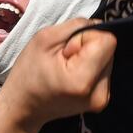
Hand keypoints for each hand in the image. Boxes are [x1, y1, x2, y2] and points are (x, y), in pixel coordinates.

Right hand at [0, 18, 116, 132]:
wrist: (23, 107)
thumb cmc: (27, 74)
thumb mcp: (45, 38)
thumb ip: (76, 26)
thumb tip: (97, 25)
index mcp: (83, 81)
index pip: (107, 41)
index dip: (86, 37)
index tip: (66, 49)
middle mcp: (99, 93)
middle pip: (108, 50)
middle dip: (87, 47)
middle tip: (63, 58)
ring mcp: (102, 99)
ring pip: (107, 58)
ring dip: (88, 57)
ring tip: (66, 68)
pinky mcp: (102, 99)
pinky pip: (104, 69)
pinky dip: (90, 66)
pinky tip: (72, 74)